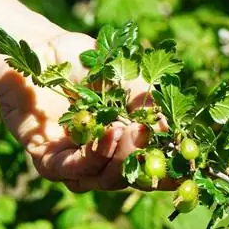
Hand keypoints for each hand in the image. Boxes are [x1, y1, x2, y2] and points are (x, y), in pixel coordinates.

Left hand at [0, 31, 166, 190]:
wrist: (40, 49)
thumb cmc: (83, 61)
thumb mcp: (123, 76)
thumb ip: (144, 103)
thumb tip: (169, 130)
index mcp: (122, 141)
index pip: (148, 164)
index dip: (167, 170)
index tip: (187, 166)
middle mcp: (101, 156)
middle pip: (128, 176)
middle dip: (142, 160)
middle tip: (149, 136)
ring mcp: (75, 162)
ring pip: (103, 179)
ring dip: (119, 158)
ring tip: (128, 131)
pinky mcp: (49, 161)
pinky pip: (73, 170)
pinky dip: (92, 157)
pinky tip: (106, 135)